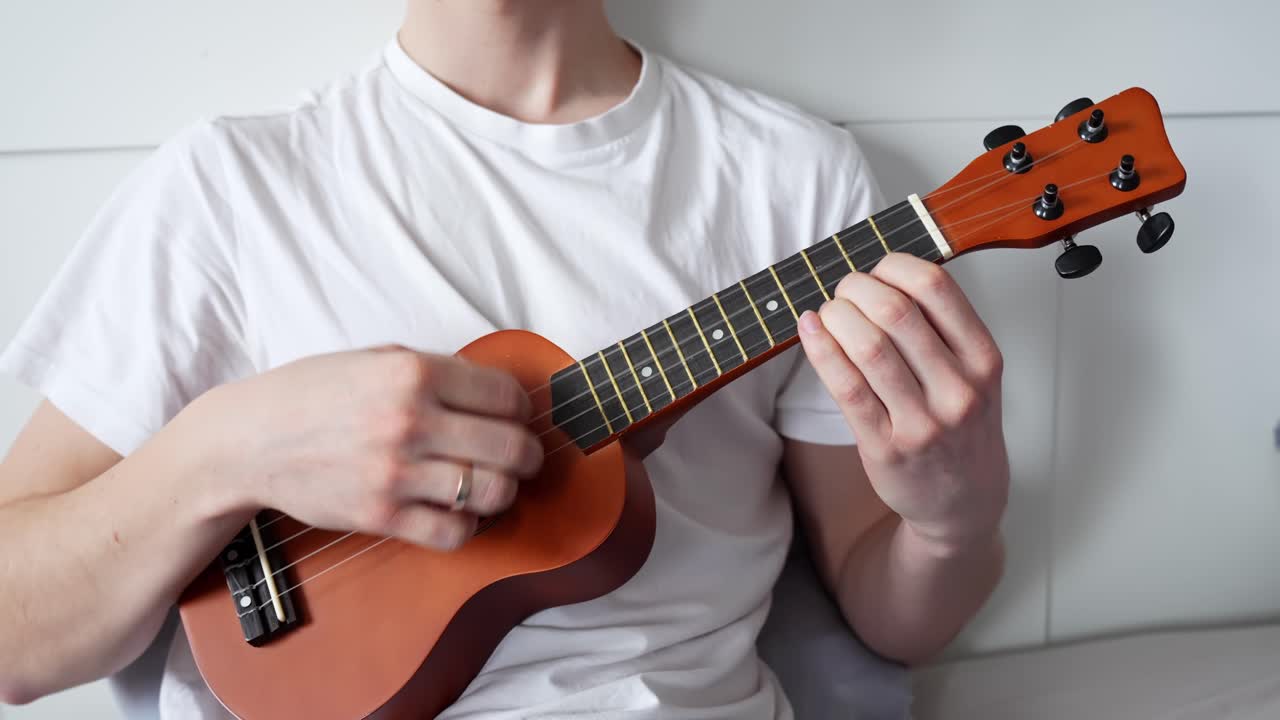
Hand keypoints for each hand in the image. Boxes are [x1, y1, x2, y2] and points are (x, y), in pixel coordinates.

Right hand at [200, 347, 542, 550]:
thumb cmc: (313, 393)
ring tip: (494, 484)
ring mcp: (395, 472)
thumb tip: (497, 390)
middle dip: (528, 454)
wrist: (250, 440)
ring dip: (505, 491)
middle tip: (523, 456)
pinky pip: (454, 532)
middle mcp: (409, 420)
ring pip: (493, 492)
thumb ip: (436, 369)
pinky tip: (459, 512)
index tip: (516, 416)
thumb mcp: (376, 357)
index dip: (521, 408)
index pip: (506, 395)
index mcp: (412, 372)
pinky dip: (468, 526)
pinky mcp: (380, 515)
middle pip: (512, 447)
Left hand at [797, 254, 1009, 553]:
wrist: (966, 503)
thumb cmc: (963, 429)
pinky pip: (847, 388)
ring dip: (836, 316)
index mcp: (983, 360)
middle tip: (843, 289)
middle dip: (856, 288)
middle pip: (896, 312)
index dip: (894, 266)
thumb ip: (942, 329)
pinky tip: (810, 331)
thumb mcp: (975, 375)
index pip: (936, 289)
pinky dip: (822, 351)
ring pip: (869, 347)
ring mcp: (923, 422)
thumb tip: (882, 275)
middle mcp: (958, 389)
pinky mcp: (886, 447)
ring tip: (827, 312)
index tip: (877, 269)